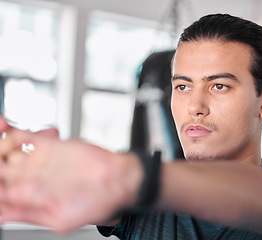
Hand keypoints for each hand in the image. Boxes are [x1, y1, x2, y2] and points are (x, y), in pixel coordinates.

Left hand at [0, 116, 142, 232]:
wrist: (119, 180)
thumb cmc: (96, 204)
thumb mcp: (59, 218)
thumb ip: (27, 214)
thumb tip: (1, 216)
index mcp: (29, 200)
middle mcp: (31, 180)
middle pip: (0, 166)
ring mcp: (39, 162)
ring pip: (6, 150)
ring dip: (0, 142)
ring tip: (1, 131)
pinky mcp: (51, 146)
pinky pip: (23, 137)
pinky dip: (11, 131)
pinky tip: (8, 128)